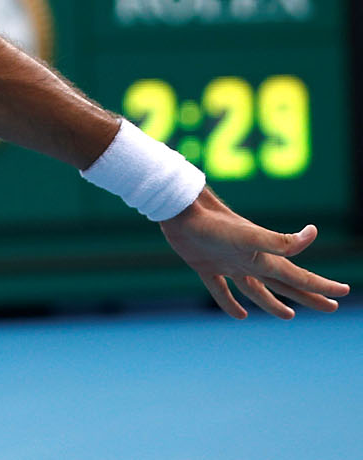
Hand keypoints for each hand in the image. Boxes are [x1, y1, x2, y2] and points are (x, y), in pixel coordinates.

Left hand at [160, 188, 349, 318]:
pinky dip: (229, 303)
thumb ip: (280, 242)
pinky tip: (239, 315)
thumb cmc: (215, 225)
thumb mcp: (250, 237)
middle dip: (308, 296)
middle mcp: (249, 261)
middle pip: (284, 285)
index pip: (299, 277)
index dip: (321, 285)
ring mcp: (227, 264)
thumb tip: (313, 233)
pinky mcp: (204, 267)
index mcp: (264, 258)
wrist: (181, 210)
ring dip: (272, 303)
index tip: (344, 291)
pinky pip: (220, 290)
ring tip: (288, 316)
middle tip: (330, 306)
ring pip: (256, 290)